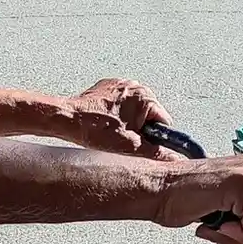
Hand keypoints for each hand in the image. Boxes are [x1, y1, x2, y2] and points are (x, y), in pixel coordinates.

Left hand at [55, 78, 182, 160]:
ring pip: (135, 109)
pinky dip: (117, 112)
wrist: (68, 118)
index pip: (164, 122)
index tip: (143, 143)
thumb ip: (157, 153)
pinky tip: (105, 121)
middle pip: (150, 115)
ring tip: (112, 130)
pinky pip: (121, 102)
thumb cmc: (95, 130)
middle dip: (141, 128)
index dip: (156, 137)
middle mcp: (136, 86)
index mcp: (146, 98)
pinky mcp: (108, 85)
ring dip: (128, 120)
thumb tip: (174, 160)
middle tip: (124, 137)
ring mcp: (121, 83)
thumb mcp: (131, 148)